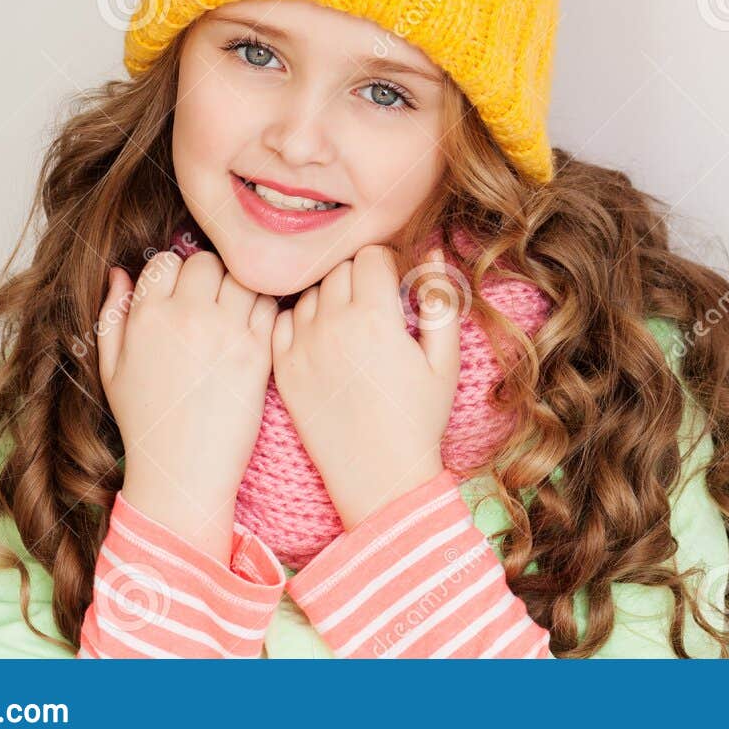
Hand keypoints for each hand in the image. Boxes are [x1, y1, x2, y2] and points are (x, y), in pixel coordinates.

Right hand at [96, 249, 278, 561]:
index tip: (181, 296)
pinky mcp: (258, 352)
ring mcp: (226, 332)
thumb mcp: (112, 368)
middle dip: (209, 277)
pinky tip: (254, 331)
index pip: (167, 261)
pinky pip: (271, 306)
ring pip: (243, 277)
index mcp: (147, 317)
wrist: (182, 471)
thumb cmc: (145, 422)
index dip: (175, 275)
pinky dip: (266, 311)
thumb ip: (112, 315)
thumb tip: (120, 272)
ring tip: (235, 314)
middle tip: (211, 304)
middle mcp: (187, 317)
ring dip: (240, 289)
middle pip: (208, 262)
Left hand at [272, 245, 461, 530]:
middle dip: (359, 276)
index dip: (388, 264)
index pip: (371, 255)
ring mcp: (302, 347)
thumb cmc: (419, 417)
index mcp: (376, 318)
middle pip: (339, 267)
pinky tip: (323, 338)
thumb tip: (432, 252)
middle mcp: (333, 326)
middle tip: (375, 304)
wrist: (379, 475)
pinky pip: (283, 320)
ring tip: (350, 324)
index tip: (396, 285)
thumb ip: (440, 299)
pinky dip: (301, 320)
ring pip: (310, 291)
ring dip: (329, 296)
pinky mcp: (283, 368)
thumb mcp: (445, 359)